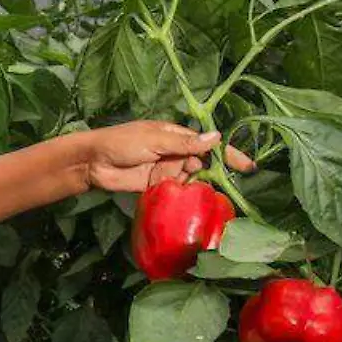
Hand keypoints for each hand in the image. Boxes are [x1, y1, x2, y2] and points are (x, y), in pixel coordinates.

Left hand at [78, 120, 255, 192]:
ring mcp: (167, 171)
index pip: (209, 144)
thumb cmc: (122, 142)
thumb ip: (185, 143)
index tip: (247, 166)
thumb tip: (216, 138)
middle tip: (230, 188)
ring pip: (192, 180)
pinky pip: (177, 192)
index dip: (228, 154)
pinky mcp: (157, 187)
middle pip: (204, 164)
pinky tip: (196, 205)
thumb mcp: (156, 139)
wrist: (94, 162)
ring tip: (213, 198)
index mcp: (177, 135)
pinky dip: (186, 198)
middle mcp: (175, 153)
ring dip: (201, 188)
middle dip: (217, 175)